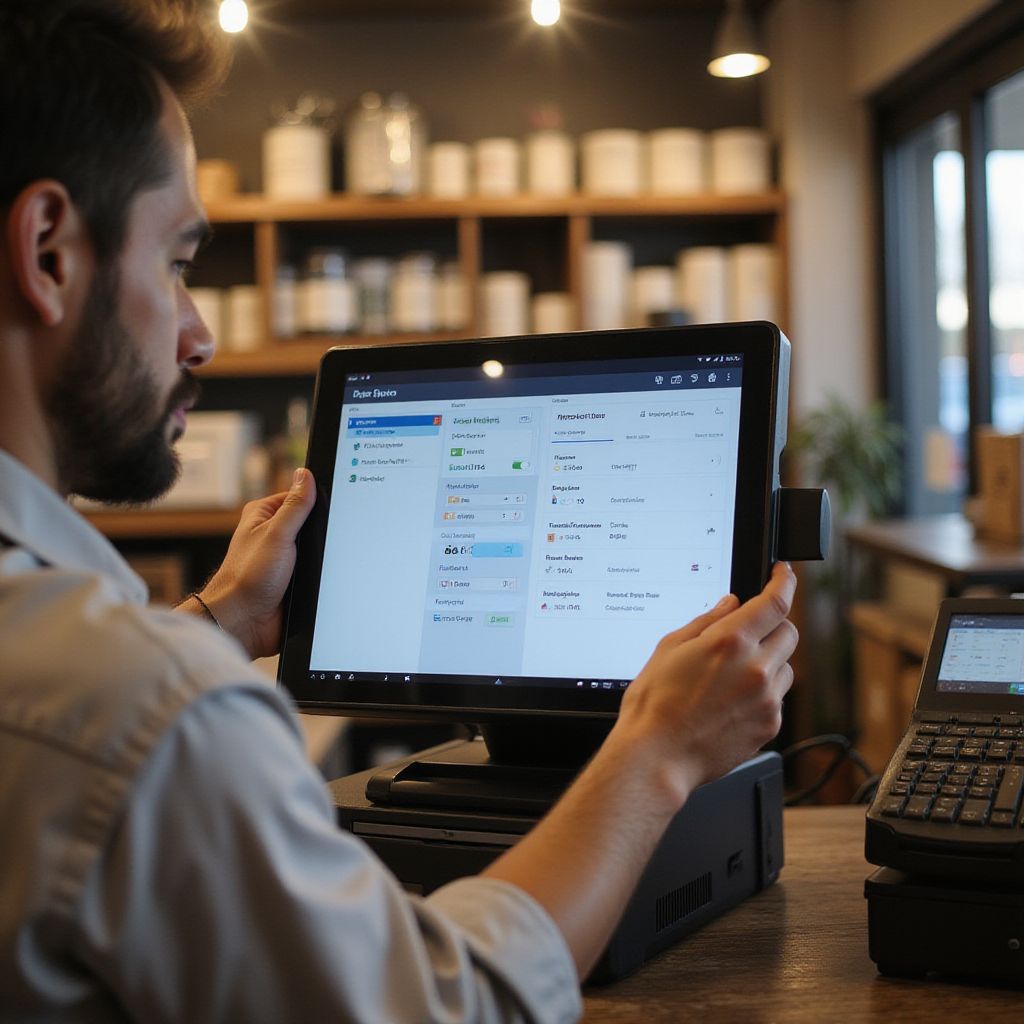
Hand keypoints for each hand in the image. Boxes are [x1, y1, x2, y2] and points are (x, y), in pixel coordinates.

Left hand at [192, 468, 315, 659]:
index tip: (337, 501)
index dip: (318, 499)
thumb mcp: (276, 534)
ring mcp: (285, 558)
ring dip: (324, 554)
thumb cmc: (248, 577)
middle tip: (333, 534)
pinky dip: (323, 572)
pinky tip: (329, 574)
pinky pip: (317, 569)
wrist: (245, 622)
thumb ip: (294, 506)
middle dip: (324, 530)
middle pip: (311, 522)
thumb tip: (305, 475)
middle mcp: (274, 535)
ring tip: (328, 558)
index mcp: (265, 515)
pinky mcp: (294, 578)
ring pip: (316, 547)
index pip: (300, 496)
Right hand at [613, 561, 797, 810]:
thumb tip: (730, 605)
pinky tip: (731, 701)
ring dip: (770, 660)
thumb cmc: (654, 705)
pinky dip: (762, 692)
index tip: (783, 573)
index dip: (784, 581)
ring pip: (787, 666)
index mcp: (730, 642)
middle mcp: (756, 669)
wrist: (657, 756)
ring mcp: (767, 700)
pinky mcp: (770, 725)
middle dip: (773, 625)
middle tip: (749, 632)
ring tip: (734, 675)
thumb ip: (706, 622)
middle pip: (789, 632)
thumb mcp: (669, 649)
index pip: (775, 601)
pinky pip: (777, 698)